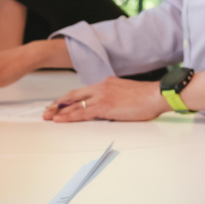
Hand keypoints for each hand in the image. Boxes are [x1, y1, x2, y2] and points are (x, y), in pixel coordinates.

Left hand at [44, 78, 164, 122]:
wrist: (156, 95)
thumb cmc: (147, 97)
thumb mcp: (127, 92)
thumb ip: (115, 96)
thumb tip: (110, 106)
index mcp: (106, 83)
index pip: (82, 91)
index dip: (69, 98)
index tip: (60, 103)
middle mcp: (101, 87)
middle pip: (73, 95)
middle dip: (58, 104)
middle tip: (47, 110)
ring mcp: (102, 97)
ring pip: (74, 105)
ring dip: (59, 111)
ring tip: (48, 116)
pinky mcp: (104, 107)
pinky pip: (82, 113)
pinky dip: (69, 117)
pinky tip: (60, 120)